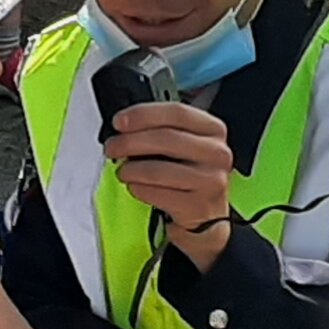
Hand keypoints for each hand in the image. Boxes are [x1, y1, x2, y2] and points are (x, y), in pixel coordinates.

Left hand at [106, 100, 235, 261]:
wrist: (206, 215)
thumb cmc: (189, 175)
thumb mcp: (185, 145)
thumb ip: (160, 129)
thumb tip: (125, 126)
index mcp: (213, 130)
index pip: (177, 112)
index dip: (143, 114)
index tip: (120, 121)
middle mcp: (217, 153)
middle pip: (166, 138)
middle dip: (130, 141)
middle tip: (112, 147)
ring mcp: (210, 180)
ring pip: (158, 169)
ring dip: (131, 169)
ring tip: (122, 171)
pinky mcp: (198, 206)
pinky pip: (157, 194)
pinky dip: (139, 189)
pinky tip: (135, 187)